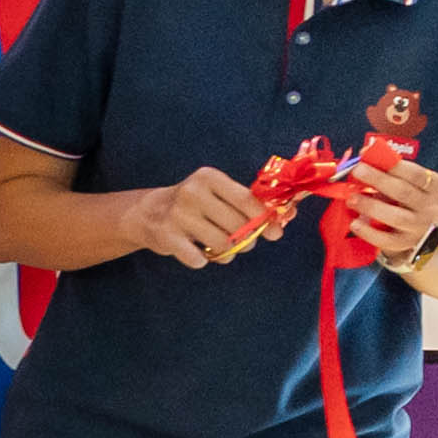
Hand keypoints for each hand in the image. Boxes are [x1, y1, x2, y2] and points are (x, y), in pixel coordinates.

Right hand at [121, 167, 264, 266]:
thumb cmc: (197, 204)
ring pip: (223, 245)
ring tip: (218, 246)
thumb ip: (250, 204)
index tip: (274, 233)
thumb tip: (287, 218)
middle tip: (241, 241)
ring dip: (227, 252)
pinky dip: (203, 260)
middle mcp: (193, 192)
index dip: (264, 220)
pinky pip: (200, 260)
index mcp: (209, 177)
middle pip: (238, 226)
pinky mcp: (167, 236)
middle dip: (246, 239)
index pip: (246, 200)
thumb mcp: (219, 194)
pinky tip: (196, 250)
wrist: (150, 212)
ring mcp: (178, 214)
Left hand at [338, 146, 437, 266]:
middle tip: (357, 172)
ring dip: (372, 206)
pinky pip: (387, 240)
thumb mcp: (407, 179)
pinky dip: (369, 232)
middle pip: (405, 192)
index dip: (393, 164)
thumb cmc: (407, 196)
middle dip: (378, 180)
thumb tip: (366, 154)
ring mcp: (420, 227)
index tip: (369, 155)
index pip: (417, 174)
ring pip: (397, 217)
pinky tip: (355, 224)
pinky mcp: (406, 244)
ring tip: (352, 199)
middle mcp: (432, 207)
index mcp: (435, 186)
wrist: (418, 227)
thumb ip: (389, 167)